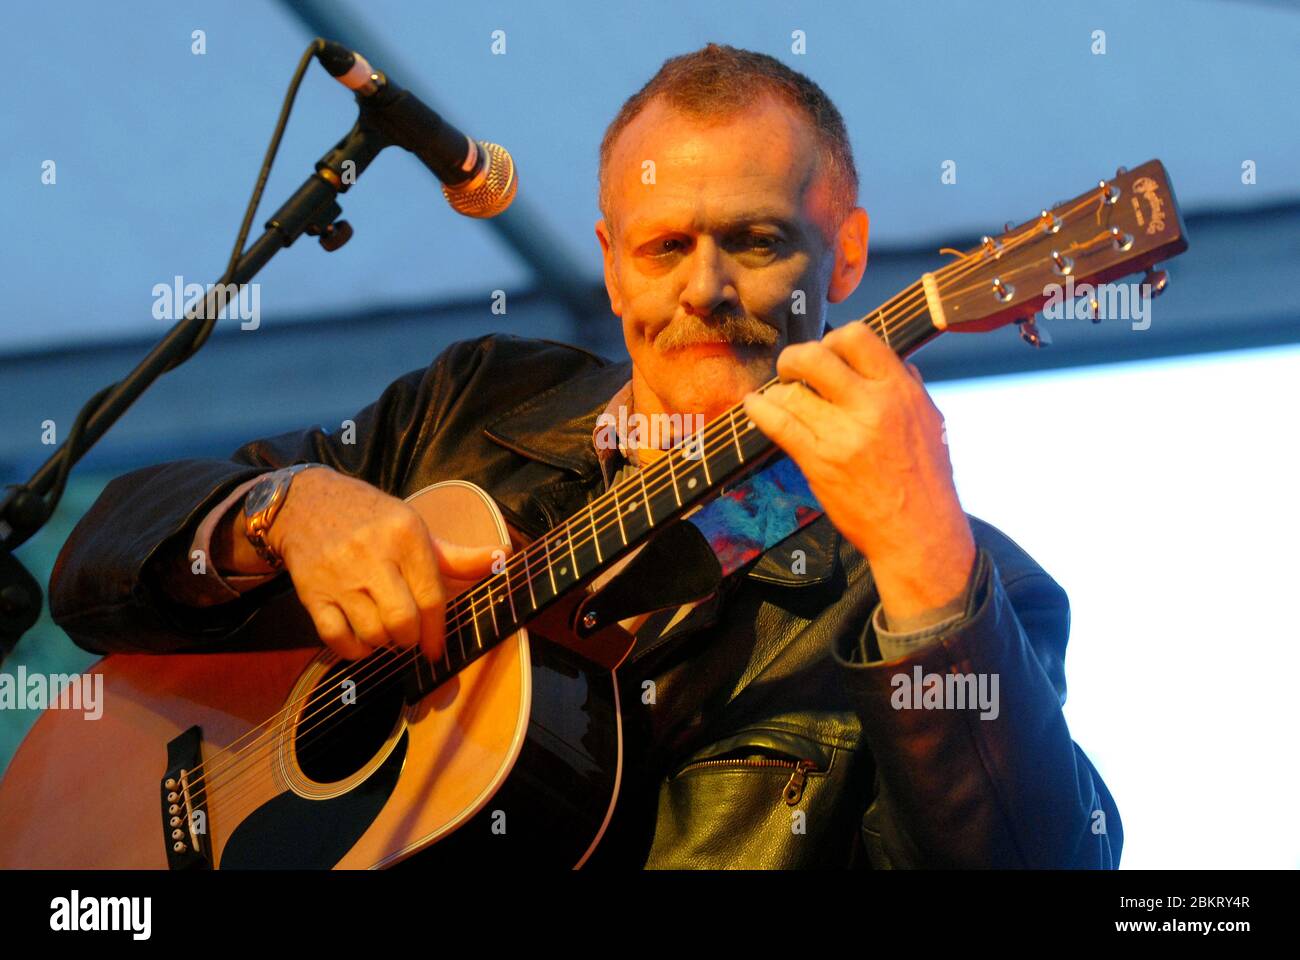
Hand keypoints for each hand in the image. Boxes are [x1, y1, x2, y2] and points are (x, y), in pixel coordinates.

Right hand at [267, 467, 499, 661]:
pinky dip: (354, 650)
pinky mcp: (312, 594)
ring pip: (372, 633)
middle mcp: (373, 555)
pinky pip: (337, 638)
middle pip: (403, 621)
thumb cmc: (370, 519)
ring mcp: (340, 576)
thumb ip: (456, 555)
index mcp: (405, 536)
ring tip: (385, 631)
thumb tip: (502, 556)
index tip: (438, 650)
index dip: (438, 631)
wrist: (304, 503)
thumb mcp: (414, 527)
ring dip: (384, 644)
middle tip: (409, 636)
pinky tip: (361, 639)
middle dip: (411, 639)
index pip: (431, 597)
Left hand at [742, 322, 975, 629]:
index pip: (857, 336)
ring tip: (778, 399)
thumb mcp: (930, 421)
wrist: (918, 532)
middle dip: (794, 358)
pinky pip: (779, 424)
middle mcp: (873, 405)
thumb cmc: (925, 479)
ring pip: (792, 392)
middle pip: (816, 356)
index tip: (826, 354)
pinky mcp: (821, 462)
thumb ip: (908, 388)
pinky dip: (759, 410)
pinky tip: (754, 406)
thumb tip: (895, 362)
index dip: (832, 339)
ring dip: (777, 391)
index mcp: (900, 390)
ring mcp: (844, 434)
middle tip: (790, 371)